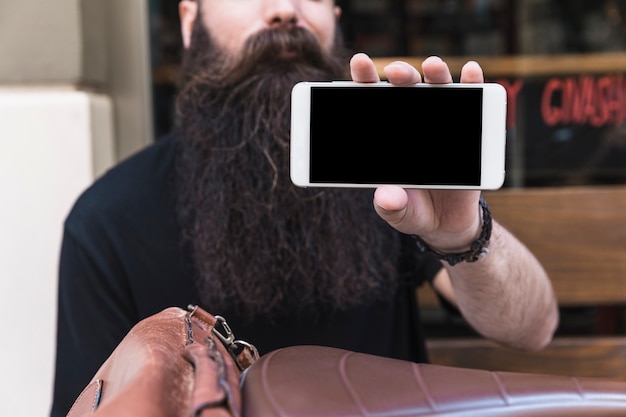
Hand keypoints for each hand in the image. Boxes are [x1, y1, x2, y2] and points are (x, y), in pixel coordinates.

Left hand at [349, 53, 484, 252]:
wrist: (447, 224)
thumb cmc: (414, 211)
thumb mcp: (398, 213)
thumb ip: (390, 206)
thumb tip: (388, 196)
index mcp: (387, 137)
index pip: (371, 102)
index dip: (364, 80)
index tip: (360, 62)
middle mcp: (413, 124)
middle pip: (405, 90)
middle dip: (400, 75)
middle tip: (395, 71)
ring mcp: (441, 124)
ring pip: (438, 90)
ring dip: (435, 74)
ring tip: (433, 65)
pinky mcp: (469, 132)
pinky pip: (472, 103)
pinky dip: (473, 84)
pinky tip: (471, 71)